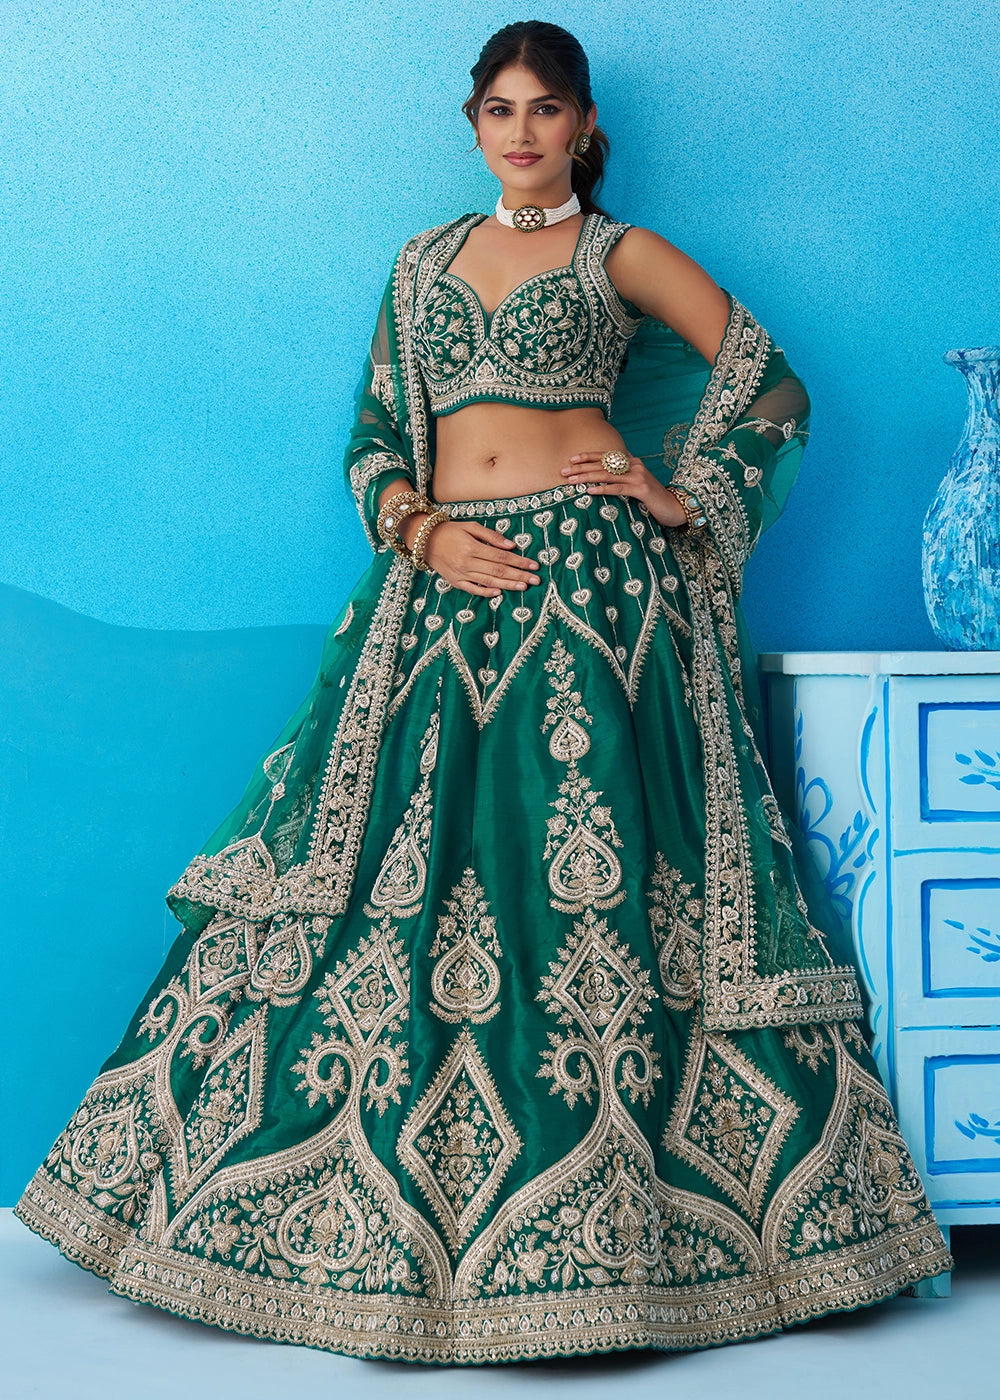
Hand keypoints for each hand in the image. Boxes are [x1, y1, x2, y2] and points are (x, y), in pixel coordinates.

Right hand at [400, 515, 541, 598]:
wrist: (425, 541)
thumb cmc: (450, 531)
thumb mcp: (471, 527)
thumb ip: (491, 536)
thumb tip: (511, 545)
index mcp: (472, 547)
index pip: (501, 556)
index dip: (519, 561)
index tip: (534, 565)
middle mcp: (467, 562)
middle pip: (498, 570)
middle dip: (519, 575)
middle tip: (536, 579)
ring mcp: (461, 574)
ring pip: (489, 581)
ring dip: (508, 585)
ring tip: (524, 586)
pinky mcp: (455, 582)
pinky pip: (473, 589)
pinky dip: (486, 592)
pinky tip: (499, 592)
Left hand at [561, 451, 687, 528]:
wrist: (675, 507)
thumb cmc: (652, 498)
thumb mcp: (636, 484)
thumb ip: (622, 478)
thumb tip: (601, 479)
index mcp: (632, 462)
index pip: (606, 456)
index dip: (588, 456)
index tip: (571, 458)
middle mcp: (634, 465)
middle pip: (603, 464)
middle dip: (581, 467)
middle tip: (563, 471)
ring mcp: (638, 476)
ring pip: (607, 474)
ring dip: (587, 477)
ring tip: (571, 480)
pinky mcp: (642, 489)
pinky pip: (618, 488)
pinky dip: (603, 489)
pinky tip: (590, 491)